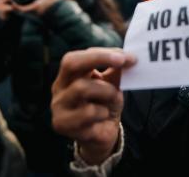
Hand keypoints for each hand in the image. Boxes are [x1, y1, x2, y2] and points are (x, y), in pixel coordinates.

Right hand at [51, 48, 135, 164]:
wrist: (101, 135)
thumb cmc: (104, 105)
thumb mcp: (112, 84)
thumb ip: (116, 70)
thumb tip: (129, 56)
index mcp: (68, 75)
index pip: (76, 57)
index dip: (101, 54)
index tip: (127, 56)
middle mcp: (59, 88)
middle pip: (71, 64)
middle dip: (99, 58)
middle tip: (122, 61)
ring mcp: (58, 107)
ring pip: (82, 87)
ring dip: (107, 91)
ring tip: (114, 98)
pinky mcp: (62, 125)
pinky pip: (88, 112)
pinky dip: (103, 112)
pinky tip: (104, 117)